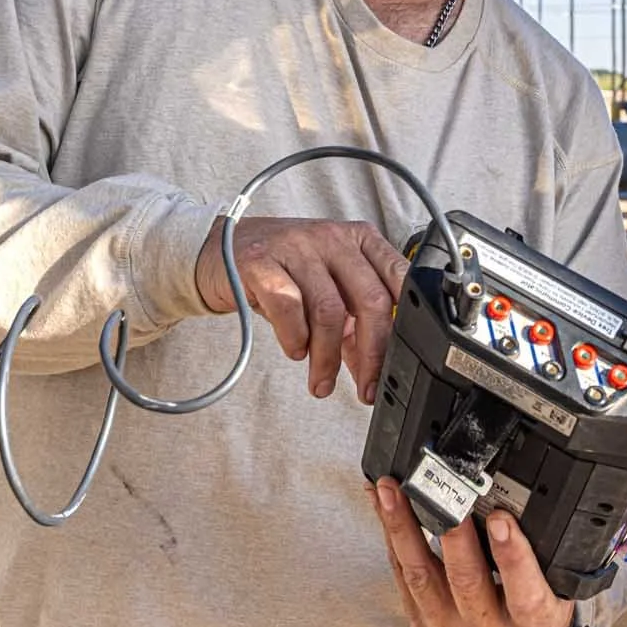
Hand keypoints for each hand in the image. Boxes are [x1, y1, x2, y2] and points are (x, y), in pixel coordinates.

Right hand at [195, 216, 408, 402]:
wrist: (222, 251)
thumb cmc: (283, 271)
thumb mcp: (328, 292)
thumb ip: (354, 327)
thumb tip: (374, 372)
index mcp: (360, 240)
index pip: (399, 280)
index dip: (404, 328)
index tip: (397, 367)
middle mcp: (332, 238)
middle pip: (370, 300)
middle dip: (372, 354)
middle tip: (365, 388)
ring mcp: (296, 246)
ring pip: (329, 309)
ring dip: (327, 357)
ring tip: (320, 381)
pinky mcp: (261, 261)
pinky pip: (288, 306)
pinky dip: (295, 337)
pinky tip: (295, 351)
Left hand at [372, 478, 575, 626]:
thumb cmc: (535, 617)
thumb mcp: (556, 591)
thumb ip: (541, 556)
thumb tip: (516, 501)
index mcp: (531, 624)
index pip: (524, 592)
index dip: (512, 555)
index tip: (500, 518)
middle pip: (464, 580)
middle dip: (450, 531)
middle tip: (438, 492)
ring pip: (420, 575)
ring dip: (402, 528)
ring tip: (389, 491)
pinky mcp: (421, 622)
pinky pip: (402, 574)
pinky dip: (390, 536)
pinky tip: (382, 505)